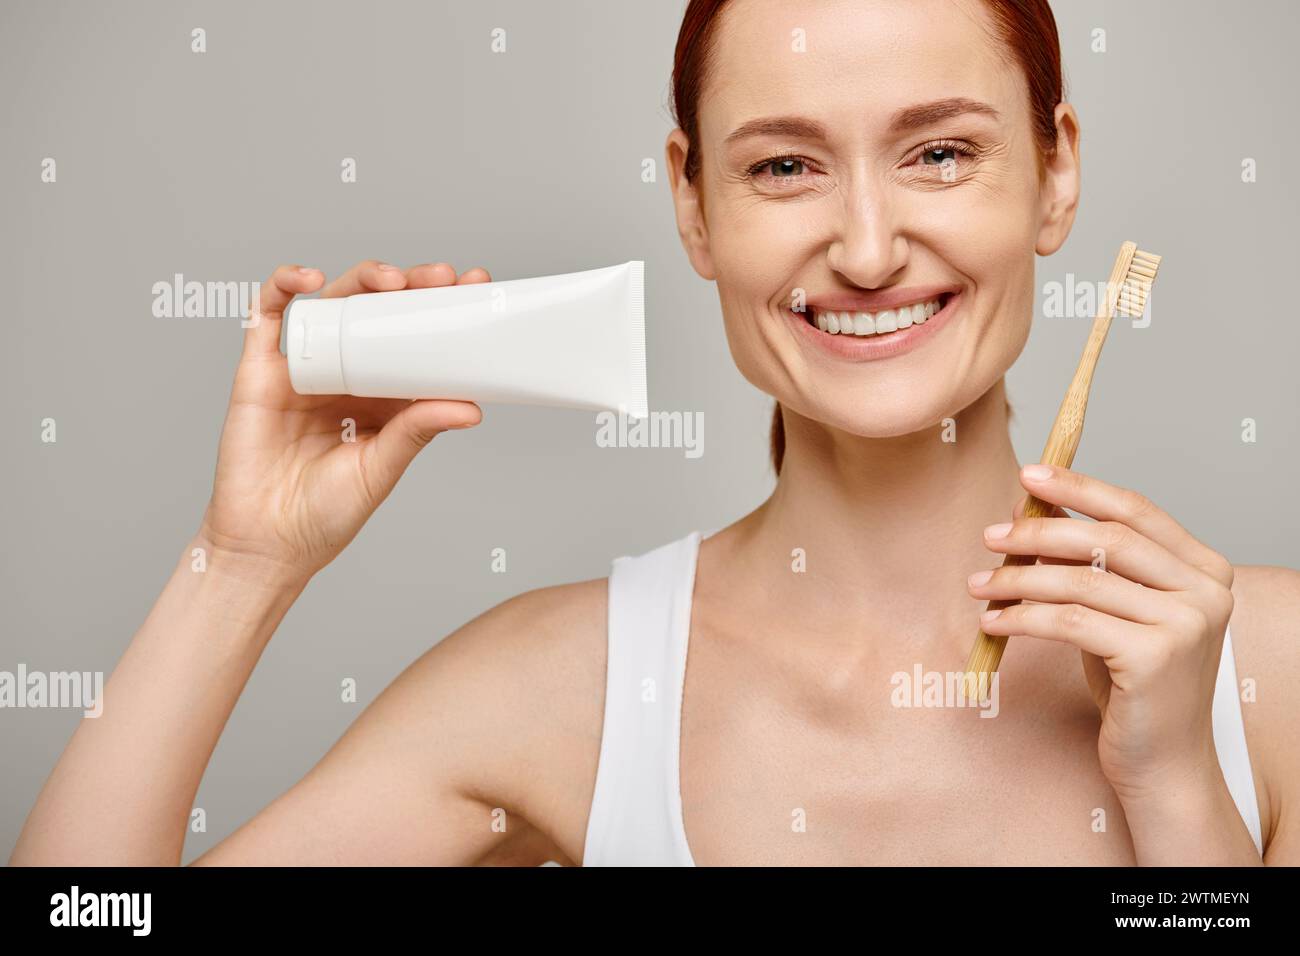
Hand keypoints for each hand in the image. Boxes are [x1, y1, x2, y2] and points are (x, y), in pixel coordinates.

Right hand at [199, 260, 489, 582]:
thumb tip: (471, 408)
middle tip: (442, 278)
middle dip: (412, 287)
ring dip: (362, 278)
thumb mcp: (382, 468)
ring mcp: (305, 366)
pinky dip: (286, 285)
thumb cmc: (325, 514)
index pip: (417, 340)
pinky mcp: (260, 368)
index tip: (476, 288)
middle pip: (379, 312)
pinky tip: (311, 280)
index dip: (442, 311)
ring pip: (333, 302)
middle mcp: (346, 373)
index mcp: (383, 396)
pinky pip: (270, 314)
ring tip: (390, 280)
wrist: (266, 543)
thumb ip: (417, 432)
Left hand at [966, 463, 1235, 802]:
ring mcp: (1185, 625)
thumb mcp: (1117, 612)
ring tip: (981, 585)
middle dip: (1039, 532)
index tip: (1029, 475)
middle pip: (1107, 539)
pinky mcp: (1154, 658)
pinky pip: (1068, 622)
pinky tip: (992, 622)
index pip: (1136, 509)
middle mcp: (1207, 591)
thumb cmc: (1134, 684)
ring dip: (1019, 579)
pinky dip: (1021, 618)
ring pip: (1081, 581)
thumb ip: (1093, 564)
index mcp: (1206, 569)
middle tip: (991, 536)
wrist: (1163, 762)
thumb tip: (1032, 509)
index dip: (1079, 488)